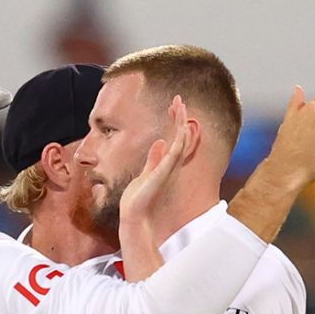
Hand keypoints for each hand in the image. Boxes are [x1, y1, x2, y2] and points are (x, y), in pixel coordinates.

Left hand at [119, 95, 189, 226]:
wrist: (134, 214)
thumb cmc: (139, 197)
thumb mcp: (146, 172)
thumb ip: (154, 158)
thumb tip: (159, 142)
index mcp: (166, 162)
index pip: (174, 136)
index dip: (175, 120)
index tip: (173, 105)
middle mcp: (171, 164)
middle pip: (180, 136)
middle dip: (180, 117)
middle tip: (179, 99)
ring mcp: (168, 168)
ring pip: (180, 141)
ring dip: (181, 123)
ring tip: (181, 106)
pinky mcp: (163, 173)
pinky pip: (175, 154)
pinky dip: (179, 141)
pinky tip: (180, 128)